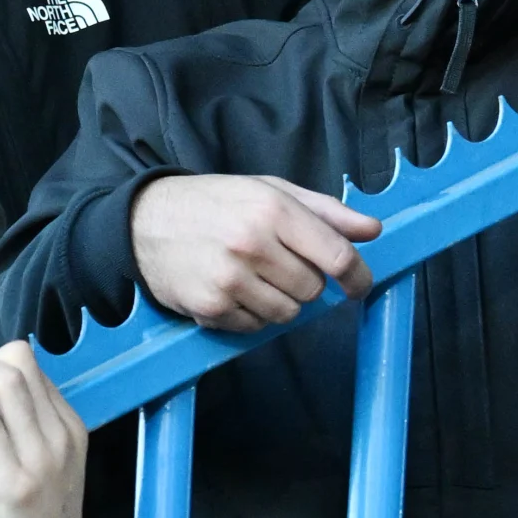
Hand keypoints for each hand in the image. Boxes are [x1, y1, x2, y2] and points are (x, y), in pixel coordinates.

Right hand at [129, 175, 380, 330]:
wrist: (144, 221)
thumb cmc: (215, 203)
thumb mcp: (270, 191)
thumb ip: (325, 211)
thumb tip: (372, 230)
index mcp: (272, 210)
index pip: (336, 255)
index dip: (357, 275)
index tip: (359, 284)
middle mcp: (251, 244)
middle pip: (313, 289)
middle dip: (306, 281)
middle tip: (280, 264)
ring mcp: (229, 279)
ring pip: (287, 313)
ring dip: (280, 301)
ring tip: (253, 276)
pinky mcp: (210, 308)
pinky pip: (255, 327)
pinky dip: (251, 314)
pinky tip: (232, 289)